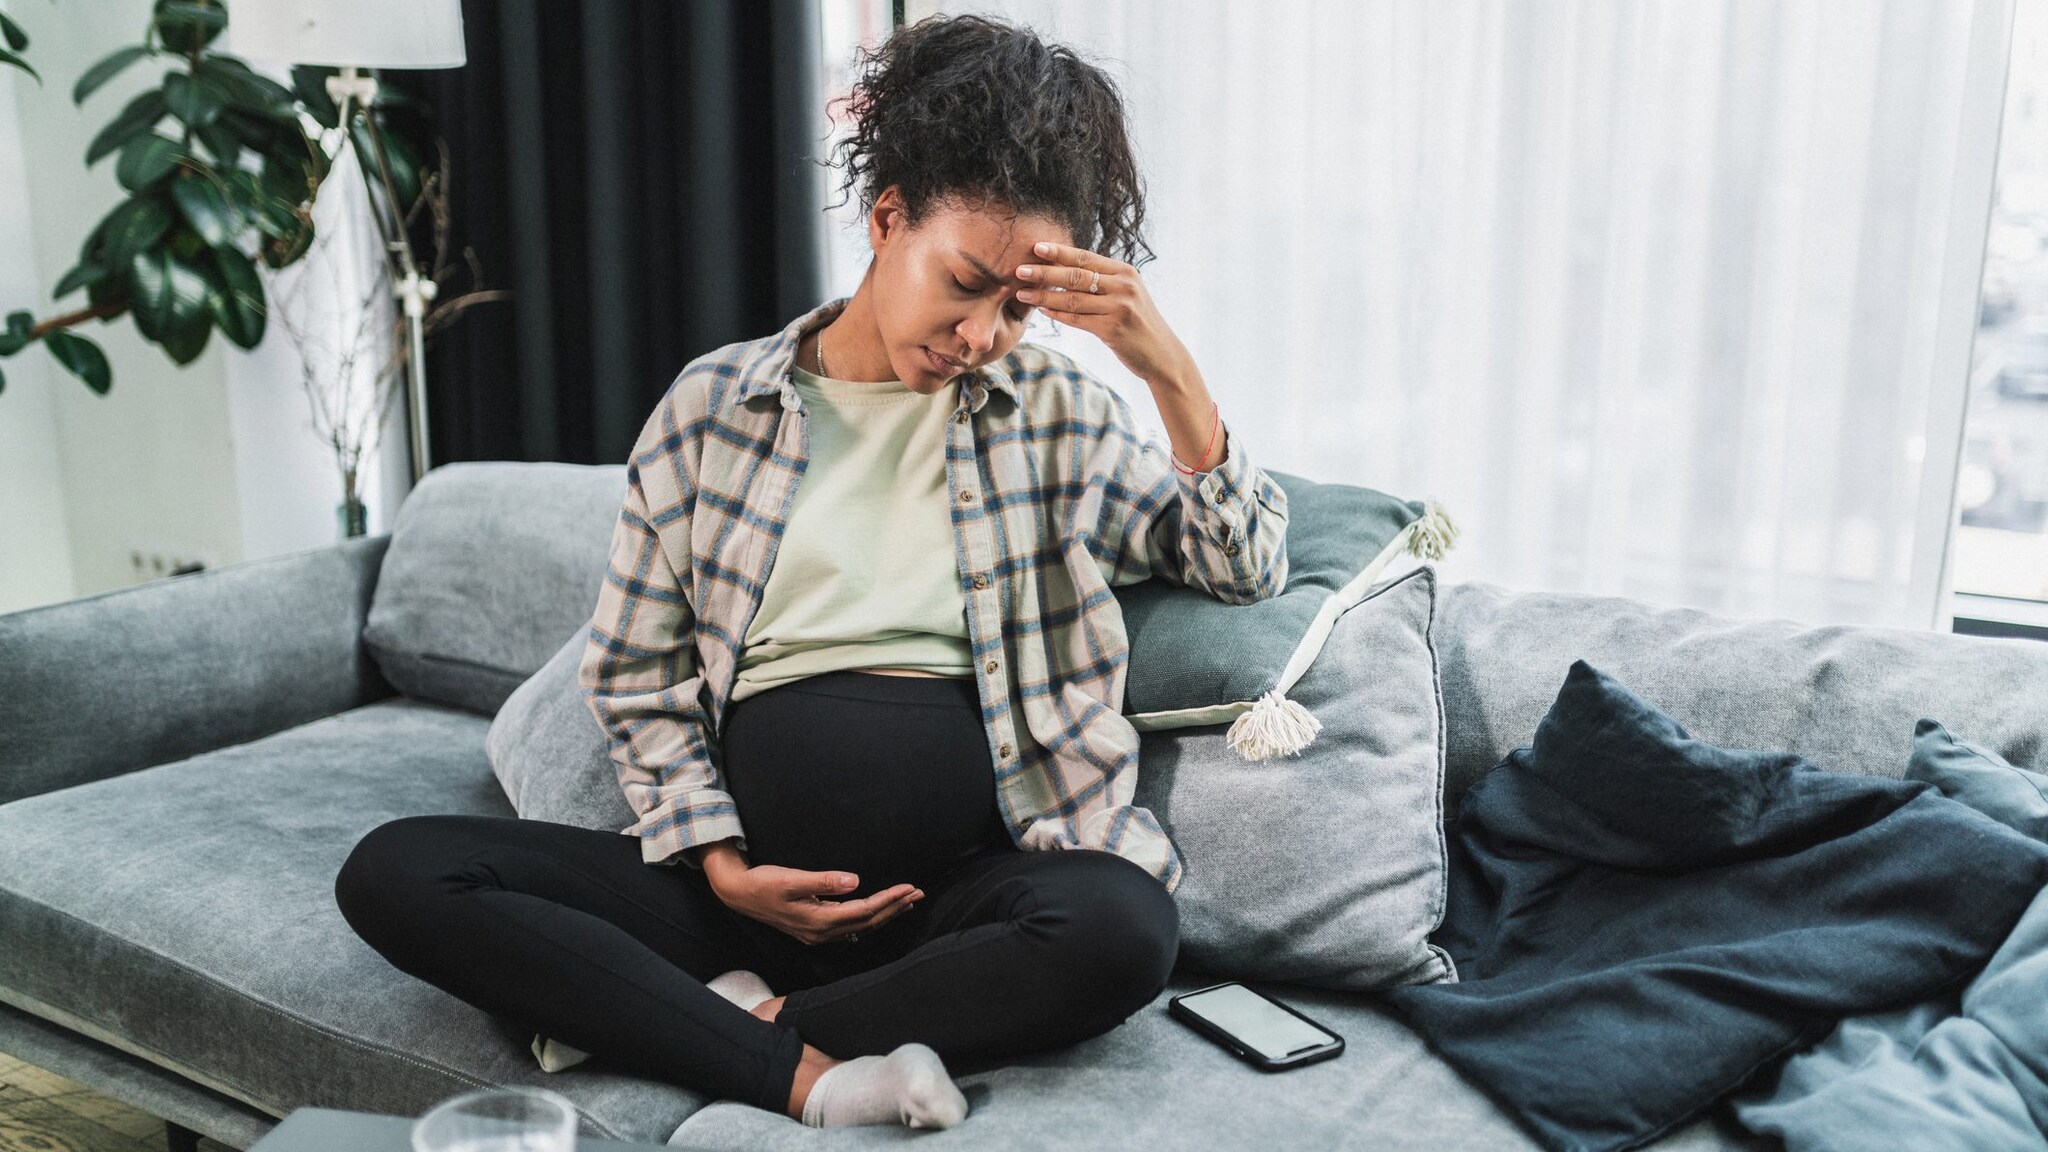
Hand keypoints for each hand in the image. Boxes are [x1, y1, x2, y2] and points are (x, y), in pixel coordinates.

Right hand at [705, 857, 922, 945]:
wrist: (739, 894)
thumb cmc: (764, 883)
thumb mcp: (791, 879)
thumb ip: (823, 881)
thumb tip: (854, 881)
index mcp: (819, 921)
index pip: (864, 911)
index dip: (889, 899)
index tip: (909, 887)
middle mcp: (822, 932)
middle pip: (868, 922)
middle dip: (895, 908)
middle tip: (918, 893)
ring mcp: (818, 933)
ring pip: (861, 926)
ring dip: (885, 913)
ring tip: (907, 901)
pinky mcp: (814, 928)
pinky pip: (851, 926)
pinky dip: (870, 918)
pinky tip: (878, 912)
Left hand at [1013, 240, 1194, 387]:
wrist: (1162, 355)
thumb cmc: (1138, 324)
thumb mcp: (1127, 295)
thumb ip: (1103, 281)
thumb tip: (1066, 268)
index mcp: (1125, 272)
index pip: (1086, 257)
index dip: (1059, 252)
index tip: (1036, 247)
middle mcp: (1123, 286)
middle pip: (1076, 275)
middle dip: (1045, 272)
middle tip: (1019, 269)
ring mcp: (1119, 307)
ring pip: (1072, 298)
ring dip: (1044, 295)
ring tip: (1022, 292)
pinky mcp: (1113, 329)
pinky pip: (1077, 319)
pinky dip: (1057, 314)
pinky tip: (1042, 309)